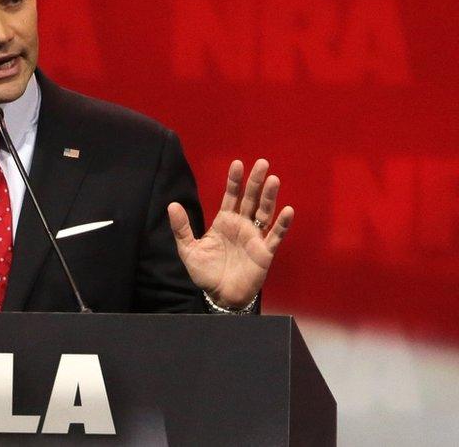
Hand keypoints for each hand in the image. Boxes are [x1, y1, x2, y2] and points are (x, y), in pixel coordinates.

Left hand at [167, 159, 293, 307]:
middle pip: (250, 199)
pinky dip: (282, 224)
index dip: (234, 181)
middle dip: (255, 181)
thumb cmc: (206, 272)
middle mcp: (241, 225)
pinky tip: (288, 210)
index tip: (236, 164)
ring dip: (269, 197)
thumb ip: (182, 228)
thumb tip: (172, 205)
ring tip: (273, 179)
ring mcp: (254, 237)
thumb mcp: (188, 249)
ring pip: (265, 212)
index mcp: (224, 222)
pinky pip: (275, 236)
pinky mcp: (265, 252)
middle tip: (261, 163)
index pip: (230, 196)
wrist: (220, 296)